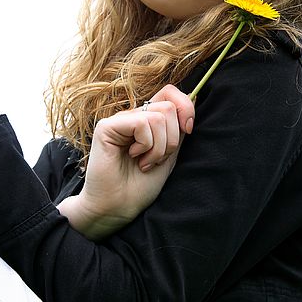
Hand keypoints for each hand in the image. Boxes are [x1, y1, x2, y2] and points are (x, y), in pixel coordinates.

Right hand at [58, 85, 194, 239]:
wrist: (118, 208)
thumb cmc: (141, 186)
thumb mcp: (170, 154)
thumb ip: (178, 129)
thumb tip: (194, 100)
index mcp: (148, 120)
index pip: (170, 93)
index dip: (186, 108)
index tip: (188, 130)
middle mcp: (134, 116)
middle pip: (169, 106)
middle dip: (172, 138)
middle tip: (157, 159)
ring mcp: (120, 120)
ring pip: (158, 116)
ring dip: (159, 147)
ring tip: (146, 162)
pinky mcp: (107, 127)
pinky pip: (142, 123)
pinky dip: (146, 145)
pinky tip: (134, 157)